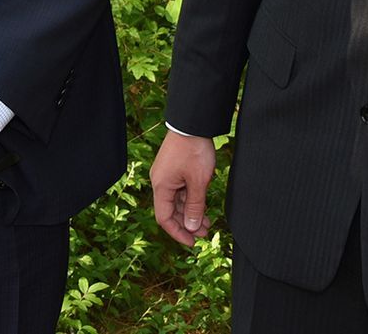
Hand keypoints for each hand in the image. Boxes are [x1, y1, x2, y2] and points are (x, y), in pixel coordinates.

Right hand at [149, 130, 217, 244]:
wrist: (193, 124)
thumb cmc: (194, 150)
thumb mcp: (198, 182)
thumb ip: (194, 207)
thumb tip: (190, 228)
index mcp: (161, 186)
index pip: (164, 218)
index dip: (177, 233)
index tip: (192, 243)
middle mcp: (160, 182)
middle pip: (170, 211)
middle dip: (186, 224)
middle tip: (204, 233)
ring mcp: (167, 175)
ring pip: (176, 202)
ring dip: (190, 213)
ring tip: (206, 222)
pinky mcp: (174, 170)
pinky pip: (180, 191)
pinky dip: (190, 201)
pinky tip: (202, 207)